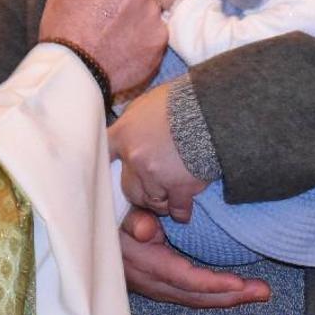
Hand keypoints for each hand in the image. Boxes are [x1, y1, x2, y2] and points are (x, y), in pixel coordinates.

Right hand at [38, 0, 165, 93]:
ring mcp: (152, 13)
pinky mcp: (159, 39)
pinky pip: (157, 30)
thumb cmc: (62, 26)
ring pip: (154, 4)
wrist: (74, 70)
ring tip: (119, 29)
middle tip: (119, 4)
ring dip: (142, 11)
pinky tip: (126, 44)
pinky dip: (145, 35)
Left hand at [109, 82, 204, 220]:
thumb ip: (135, 123)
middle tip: (151, 190)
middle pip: (128, 188)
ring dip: (160, 203)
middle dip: (140, 192)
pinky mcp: (178, 188)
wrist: (210, 110)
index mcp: (123, 134)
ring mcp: (155, 175)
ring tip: (168, 201)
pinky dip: (181, 213)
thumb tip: (131, 131)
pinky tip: (182, 213)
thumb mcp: (148, 103)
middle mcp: (134, 157)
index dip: (105, 169)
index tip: (108, 177)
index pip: (104, 157)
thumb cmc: (181, 101)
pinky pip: (177, 209)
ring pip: (152, 201)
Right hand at [120, 208, 270, 307]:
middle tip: (263, 291)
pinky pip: (191, 295)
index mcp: (144, 264)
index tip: (239, 283)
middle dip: (231, 296)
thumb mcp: (120, 214)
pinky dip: (214, 294)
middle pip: (196, 296)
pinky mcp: (160, 288)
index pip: (184, 278)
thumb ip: (135, 220)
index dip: (212, 283)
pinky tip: (233, 291)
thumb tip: (146, 230)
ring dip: (227, 297)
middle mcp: (151, 283)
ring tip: (256, 291)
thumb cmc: (112, 218)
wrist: (95, 235)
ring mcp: (156, 288)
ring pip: (196, 299)